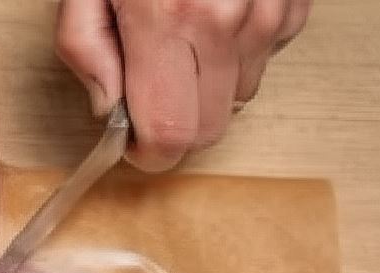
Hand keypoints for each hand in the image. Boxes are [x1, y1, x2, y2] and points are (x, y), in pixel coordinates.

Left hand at [56, 0, 310, 170]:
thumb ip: (86, 52)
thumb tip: (108, 110)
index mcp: (167, 20)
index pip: (170, 136)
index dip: (148, 152)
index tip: (132, 142)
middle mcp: (226, 21)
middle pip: (208, 129)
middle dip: (174, 125)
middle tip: (149, 92)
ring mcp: (268, 11)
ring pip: (237, 97)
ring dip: (204, 87)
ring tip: (178, 39)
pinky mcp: (293, 2)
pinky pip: (264, 59)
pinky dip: (235, 53)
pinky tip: (211, 17)